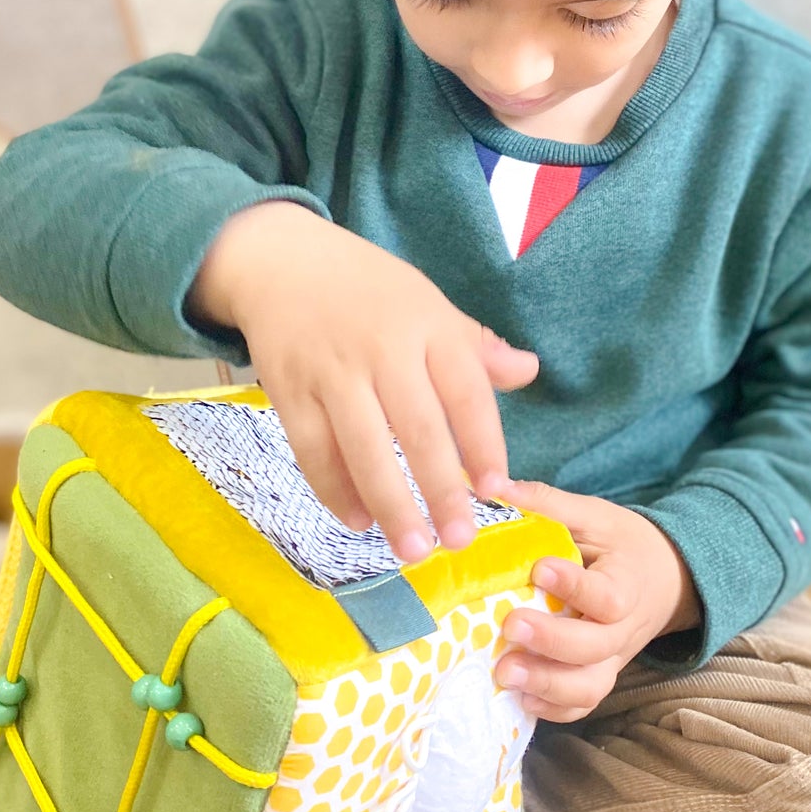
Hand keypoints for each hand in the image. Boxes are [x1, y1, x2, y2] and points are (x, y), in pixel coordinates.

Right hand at [188, 202, 538, 562]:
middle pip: (418, 428)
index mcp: (427, 325)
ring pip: (364, 448)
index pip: (466, 391)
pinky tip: (359, 521)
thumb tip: (529, 372)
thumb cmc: (367, 290)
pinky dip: (336, 491)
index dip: (484, 442)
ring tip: (413, 550)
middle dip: (441, 490)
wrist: (280, 261)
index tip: (497, 489)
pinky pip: (314, 451)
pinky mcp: (288, 391)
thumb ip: (475, 347)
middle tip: (459, 540)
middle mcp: (381, 348)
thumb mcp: (428, 303)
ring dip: (391, 504)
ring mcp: (331, 371)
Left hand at [494, 481, 700, 721]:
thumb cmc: (621, 545)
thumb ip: (549, 504)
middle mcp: (622, 630)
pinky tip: (519, 697)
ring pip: (588, 687)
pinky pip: (581, 706)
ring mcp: (611, 659)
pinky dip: (553, 710)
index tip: (540, 568)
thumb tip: (495, 485)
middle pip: (594, 648)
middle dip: (551, 642)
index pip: (608, 596)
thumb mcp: (594, 516)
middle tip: (509, 625)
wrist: (664, 580)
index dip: (576, 587)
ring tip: (504, 672)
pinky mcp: (598, 676)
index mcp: (627, 584)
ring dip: (547, 685)